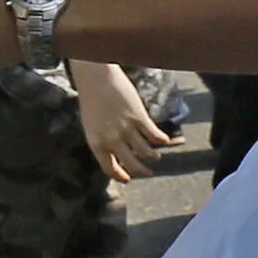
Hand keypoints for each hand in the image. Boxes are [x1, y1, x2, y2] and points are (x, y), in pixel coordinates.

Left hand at [74, 62, 173, 183]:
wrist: (96, 77)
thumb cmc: (91, 99)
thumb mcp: (92, 125)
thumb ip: (103, 140)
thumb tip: (116, 152)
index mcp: (96, 143)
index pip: (110, 168)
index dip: (121, 176)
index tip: (128, 179)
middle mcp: (112, 140)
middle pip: (132, 164)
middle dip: (141, 171)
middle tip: (148, 173)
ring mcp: (126, 130)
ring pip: (145, 152)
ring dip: (152, 156)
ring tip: (155, 157)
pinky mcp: (139, 117)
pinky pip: (154, 135)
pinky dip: (162, 140)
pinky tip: (165, 141)